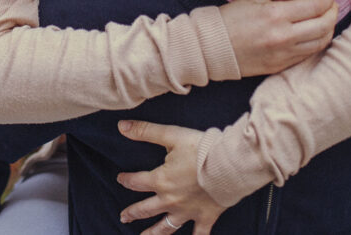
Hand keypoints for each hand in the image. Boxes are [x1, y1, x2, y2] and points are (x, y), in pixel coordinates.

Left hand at [116, 120, 221, 234]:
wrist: (230, 165)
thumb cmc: (202, 149)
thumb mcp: (171, 135)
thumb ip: (145, 131)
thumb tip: (121, 126)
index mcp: (161, 181)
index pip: (136, 182)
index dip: (126, 180)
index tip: (120, 179)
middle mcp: (170, 200)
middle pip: (146, 209)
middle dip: (132, 212)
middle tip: (123, 217)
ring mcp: (188, 211)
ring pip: (166, 227)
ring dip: (153, 233)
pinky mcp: (205, 217)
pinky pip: (199, 234)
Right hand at [220, 0, 336, 76]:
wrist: (210, 47)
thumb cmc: (229, 19)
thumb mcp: (253, 1)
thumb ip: (280, 2)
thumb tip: (301, 5)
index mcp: (275, 15)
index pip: (314, 6)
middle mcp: (283, 36)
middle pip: (323, 25)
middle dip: (332, 12)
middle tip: (331, 5)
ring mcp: (282, 54)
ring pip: (320, 43)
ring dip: (328, 29)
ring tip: (326, 20)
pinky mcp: (279, 66)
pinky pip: (306, 55)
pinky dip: (315, 43)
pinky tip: (314, 35)